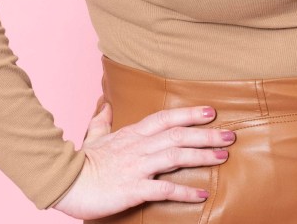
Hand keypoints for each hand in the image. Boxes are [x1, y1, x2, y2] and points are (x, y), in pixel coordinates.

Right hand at [50, 101, 234, 218]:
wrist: (65, 183)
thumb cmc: (80, 161)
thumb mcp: (93, 135)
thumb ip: (102, 119)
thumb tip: (104, 102)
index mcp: (132, 133)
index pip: (166, 118)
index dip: (190, 114)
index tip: (211, 111)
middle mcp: (139, 146)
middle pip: (178, 135)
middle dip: (207, 134)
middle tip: (230, 135)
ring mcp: (137, 167)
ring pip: (176, 156)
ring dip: (202, 156)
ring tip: (223, 157)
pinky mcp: (133, 189)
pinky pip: (164, 189)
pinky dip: (184, 191)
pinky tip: (201, 194)